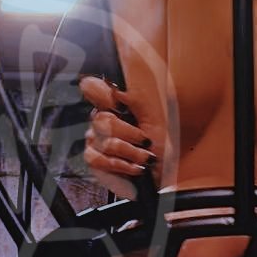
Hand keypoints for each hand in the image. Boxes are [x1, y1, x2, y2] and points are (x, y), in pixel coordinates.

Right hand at [79, 74, 157, 199]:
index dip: (100, 93)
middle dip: (129, 134)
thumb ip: (136, 100)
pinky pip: (101, 161)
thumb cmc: (161, 140)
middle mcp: (99, 119)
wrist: (164, 169)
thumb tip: (116, 90)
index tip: (118, 104)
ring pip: (105, 143)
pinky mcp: (93, 160)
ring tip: (145, 158)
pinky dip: (123, 166)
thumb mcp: (155, 116)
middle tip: (146, 142)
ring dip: (131, 153)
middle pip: (102, 120)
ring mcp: (93, 140)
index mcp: (114, 103)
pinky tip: (136, 168)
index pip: (92, 88)